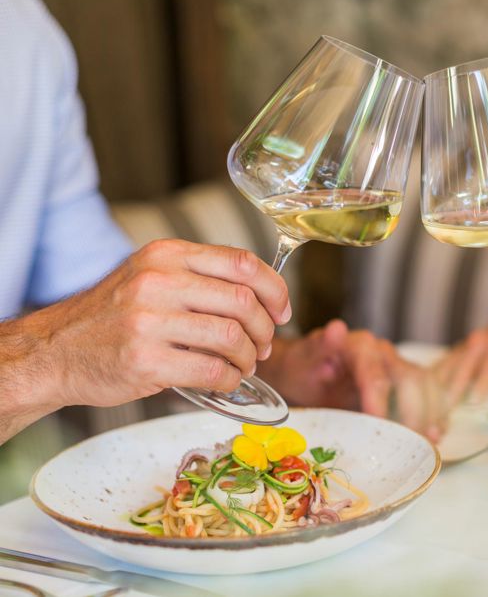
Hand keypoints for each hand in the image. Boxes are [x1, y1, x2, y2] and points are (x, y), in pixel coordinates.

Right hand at [26, 239, 290, 407]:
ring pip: (232, 336)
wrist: (56, 351)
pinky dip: (229, 379)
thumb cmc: (115, 316)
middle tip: (263, 346)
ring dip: (249, 357)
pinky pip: (212, 371)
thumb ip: (201, 279)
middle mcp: (157, 281)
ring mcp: (148, 321)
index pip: (242, 262)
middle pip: (243, 301)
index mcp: (166, 255)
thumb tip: (266, 298)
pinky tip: (224, 380)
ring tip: (243, 365)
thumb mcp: (152, 277)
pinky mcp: (144, 361)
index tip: (282, 312)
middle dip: (265, 330)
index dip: (275, 289)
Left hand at [262, 320, 443, 440]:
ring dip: (432, 413)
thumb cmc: (305, 367)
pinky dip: (436, 413)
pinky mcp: (405, 384)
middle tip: (408, 441)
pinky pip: (430, 393)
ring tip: (431, 440)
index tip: (377, 423)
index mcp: (361, 346)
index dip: (379, 400)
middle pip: (411, 379)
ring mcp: (398, 367)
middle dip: (413, 412)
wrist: (308, 369)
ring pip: (427, 385)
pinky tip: (437, 433)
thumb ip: (321, 346)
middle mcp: (385, 353)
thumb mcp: (304, 359)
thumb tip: (337, 328)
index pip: (376, 374)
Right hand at [433, 315, 487, 406]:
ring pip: (455, 358)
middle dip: (457, 382)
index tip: (475, 400)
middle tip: (448, 403)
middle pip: (467, 360)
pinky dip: (441, 370)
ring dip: (444, 377)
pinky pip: (450, 357)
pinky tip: (431, 384)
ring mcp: (472, 340)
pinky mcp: (466, 344)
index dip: (483, 382)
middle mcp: (485, 338)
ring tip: (434, 397)